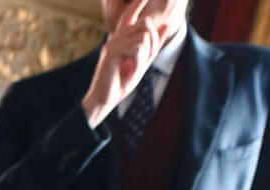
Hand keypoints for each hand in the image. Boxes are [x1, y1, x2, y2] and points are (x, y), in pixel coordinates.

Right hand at [81, 0, 163, 127]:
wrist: (104, 100)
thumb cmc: (121, 82)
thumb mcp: (142, 62)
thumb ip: (153, 45)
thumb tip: (165, 26)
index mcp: (122, 38)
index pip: (130, 14)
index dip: (137, 2)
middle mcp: (116, 37)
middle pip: (146, 26)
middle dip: (152, 44)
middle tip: (142, 63)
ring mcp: (113, 44)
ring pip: (144, 37)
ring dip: (144, 56)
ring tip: (132, 69)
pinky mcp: (112, 53)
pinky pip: (137, 49)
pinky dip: (138, 63)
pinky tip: (128, 72)